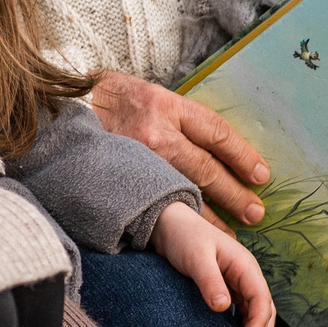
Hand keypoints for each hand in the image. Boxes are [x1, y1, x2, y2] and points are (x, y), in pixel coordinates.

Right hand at [90, 71, 272, 223]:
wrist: (66, 109)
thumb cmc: (115, 99)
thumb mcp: (152, 94)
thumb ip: (183, 119)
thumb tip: (222, 148)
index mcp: (167, 106)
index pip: (216, 133)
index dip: (242, 156)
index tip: (261, 175)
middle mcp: (155, 133)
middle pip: (205, 168)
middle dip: (234, 194)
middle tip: (255, 213)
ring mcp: (137, 160)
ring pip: (184, 193)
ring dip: (212, 215)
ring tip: (233, 232)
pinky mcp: (122, 179)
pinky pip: (156, 204)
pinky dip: (178, 219)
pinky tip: (192, 233)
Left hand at [150, 201, 276, 326]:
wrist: (170, 226)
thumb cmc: (184, 237)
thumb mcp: (196, 258)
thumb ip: (210, 281)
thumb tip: (223, 307)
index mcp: (245, 266)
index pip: (262, 300)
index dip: (258, 324)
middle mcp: (246, 275)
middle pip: (265, 310)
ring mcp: (238, 283)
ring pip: (256, 313)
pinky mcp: (227, 289)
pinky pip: (242, 311)